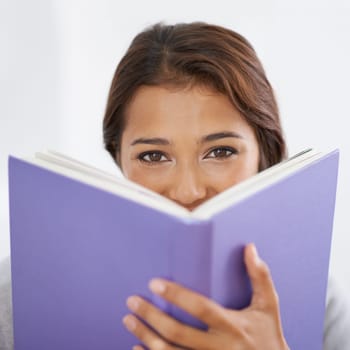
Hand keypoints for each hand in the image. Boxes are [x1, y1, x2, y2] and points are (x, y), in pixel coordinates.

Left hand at [123, 243, 289, 349]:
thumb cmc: (268, 335)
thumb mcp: (269, 305)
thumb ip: (260, 276)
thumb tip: (250, 247)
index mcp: (232, 325)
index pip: (200, 308)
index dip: (176, 295)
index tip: (154, 283)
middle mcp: (219, 348)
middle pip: (178, 333)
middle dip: (151, 316)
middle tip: (131, 301)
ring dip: (145, 337)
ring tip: (128, 320)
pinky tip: (136, 348)